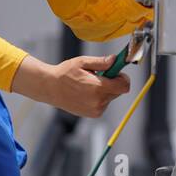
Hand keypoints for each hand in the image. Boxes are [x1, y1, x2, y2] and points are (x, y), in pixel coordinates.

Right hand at [11, 54, 129, 117]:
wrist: (51, 88)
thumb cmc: (65, 74)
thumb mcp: (82, 62)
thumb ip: (101, 62)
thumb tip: (115, 60)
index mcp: (98, 88)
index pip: (124, 86)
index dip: (122, 77)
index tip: (116, 72)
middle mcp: (99, 101)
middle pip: (119, 91)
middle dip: (113, 82)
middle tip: (99, 76)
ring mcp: (96, 110)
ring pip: (111, 97)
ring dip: (105, 90)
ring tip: (89, 85)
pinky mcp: (93, 114)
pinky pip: (103, 104)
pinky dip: (99, 98)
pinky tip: (86, 93)